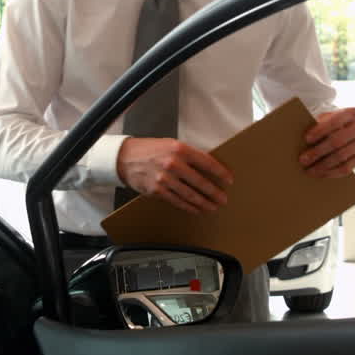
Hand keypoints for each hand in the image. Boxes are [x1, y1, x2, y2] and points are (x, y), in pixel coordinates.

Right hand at [116, 137, 232, 213]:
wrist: (125, 158)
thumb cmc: (149, 150)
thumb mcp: (170, 145)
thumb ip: (188, 155)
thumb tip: (208, 168)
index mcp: (179, 149)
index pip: (206, 162)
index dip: (220, 173)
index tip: (229, 180)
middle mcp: (173, 164)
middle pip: (200, 182)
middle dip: (214, 192)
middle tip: (223, 199)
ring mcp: (164, 179)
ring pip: (190, 195)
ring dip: (204, 203)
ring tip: (213, 207)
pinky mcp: (157, 191)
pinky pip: (177, 201)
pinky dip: (189, 207)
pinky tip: (196, 209)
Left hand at [300, 108, 354, 177]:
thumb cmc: (341, 122)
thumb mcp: (332, 116)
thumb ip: (321, 123)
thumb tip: (302, 139)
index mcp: (351, 113)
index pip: (334, 123)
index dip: (320, 131)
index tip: (306, 139)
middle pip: (337, 142)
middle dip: (318, 152)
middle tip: (303, 160)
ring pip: (341, 157)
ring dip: (323, 166)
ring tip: (309, 170)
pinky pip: (347, 168)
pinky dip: (332, 173)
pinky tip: (321, 174)